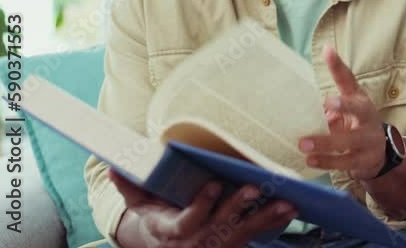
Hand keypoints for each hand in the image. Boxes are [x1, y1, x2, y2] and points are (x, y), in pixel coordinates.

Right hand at [109, 168, 297, 247]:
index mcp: (172, 231)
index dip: (201, 205)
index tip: (215, 184)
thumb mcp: (140, 207)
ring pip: (244, 232)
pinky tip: (290, 209)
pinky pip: (256, 235)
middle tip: (253, 188)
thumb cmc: (157, 220)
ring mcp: (218, 246)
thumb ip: (130, 187)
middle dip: (237, 208)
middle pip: (220, 226)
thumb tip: (114, 165)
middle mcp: (197, 242)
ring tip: (287, 202)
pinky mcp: (235, 245)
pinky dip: (273, 222)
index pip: (188, 221)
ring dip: (266, 217)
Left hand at [298, 46, 386, 179]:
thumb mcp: (345, 108)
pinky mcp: (363, 161)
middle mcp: (368, 118)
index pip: (349, 80)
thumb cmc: (355, 124)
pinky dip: (327, 162)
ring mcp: (368, 140)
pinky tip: (311, 161)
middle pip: (359, 109)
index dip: (338, 67)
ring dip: (326, 144)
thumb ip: (327, 102)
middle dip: (344, 106)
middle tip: (327, 103)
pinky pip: (345, 163)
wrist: (379, 152)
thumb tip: (298, 99)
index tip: (328, 53)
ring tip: (303, 145)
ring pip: (349, 141)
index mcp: (359, 100)